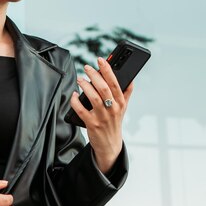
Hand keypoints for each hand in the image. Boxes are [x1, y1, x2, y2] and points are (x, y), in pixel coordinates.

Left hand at [70, 57, 133, 173]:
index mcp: (121, 103)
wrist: (110, 145)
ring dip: (85, 86)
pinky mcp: (92, 125)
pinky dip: (76, 102)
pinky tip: (74, 96)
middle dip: (94, 75)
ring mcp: (102, 117)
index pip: (116, 83)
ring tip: (80, 79)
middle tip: (87, 67)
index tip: (101, 60)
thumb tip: (131, 78)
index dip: (108, 70)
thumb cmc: (114, 123)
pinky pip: (82, 111)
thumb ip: (126, 93)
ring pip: (93, 98)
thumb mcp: (123, 108)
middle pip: (104, 89)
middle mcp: (113, 109)